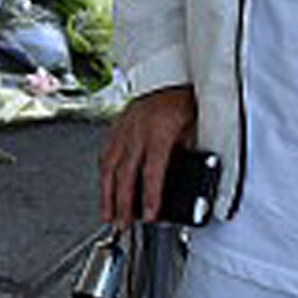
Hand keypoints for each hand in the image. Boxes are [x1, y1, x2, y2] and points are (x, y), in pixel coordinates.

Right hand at [99, 85, 196, 227]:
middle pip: (126, 173)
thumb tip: (188, 178)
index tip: (149, 216)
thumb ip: (188, 153)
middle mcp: (137, 132)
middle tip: (122, 224)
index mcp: (159, 132)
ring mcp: (123, 129)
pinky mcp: (115, 127)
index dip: (150, 196)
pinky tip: (104, 186)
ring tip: (107, 214)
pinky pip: (105, 153)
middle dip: (123, 203)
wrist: (166, 74)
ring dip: (107, 193)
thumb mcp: (193, 127)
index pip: (153, 171)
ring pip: (109, 166)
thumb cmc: (181, 100)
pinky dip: (103, 174)